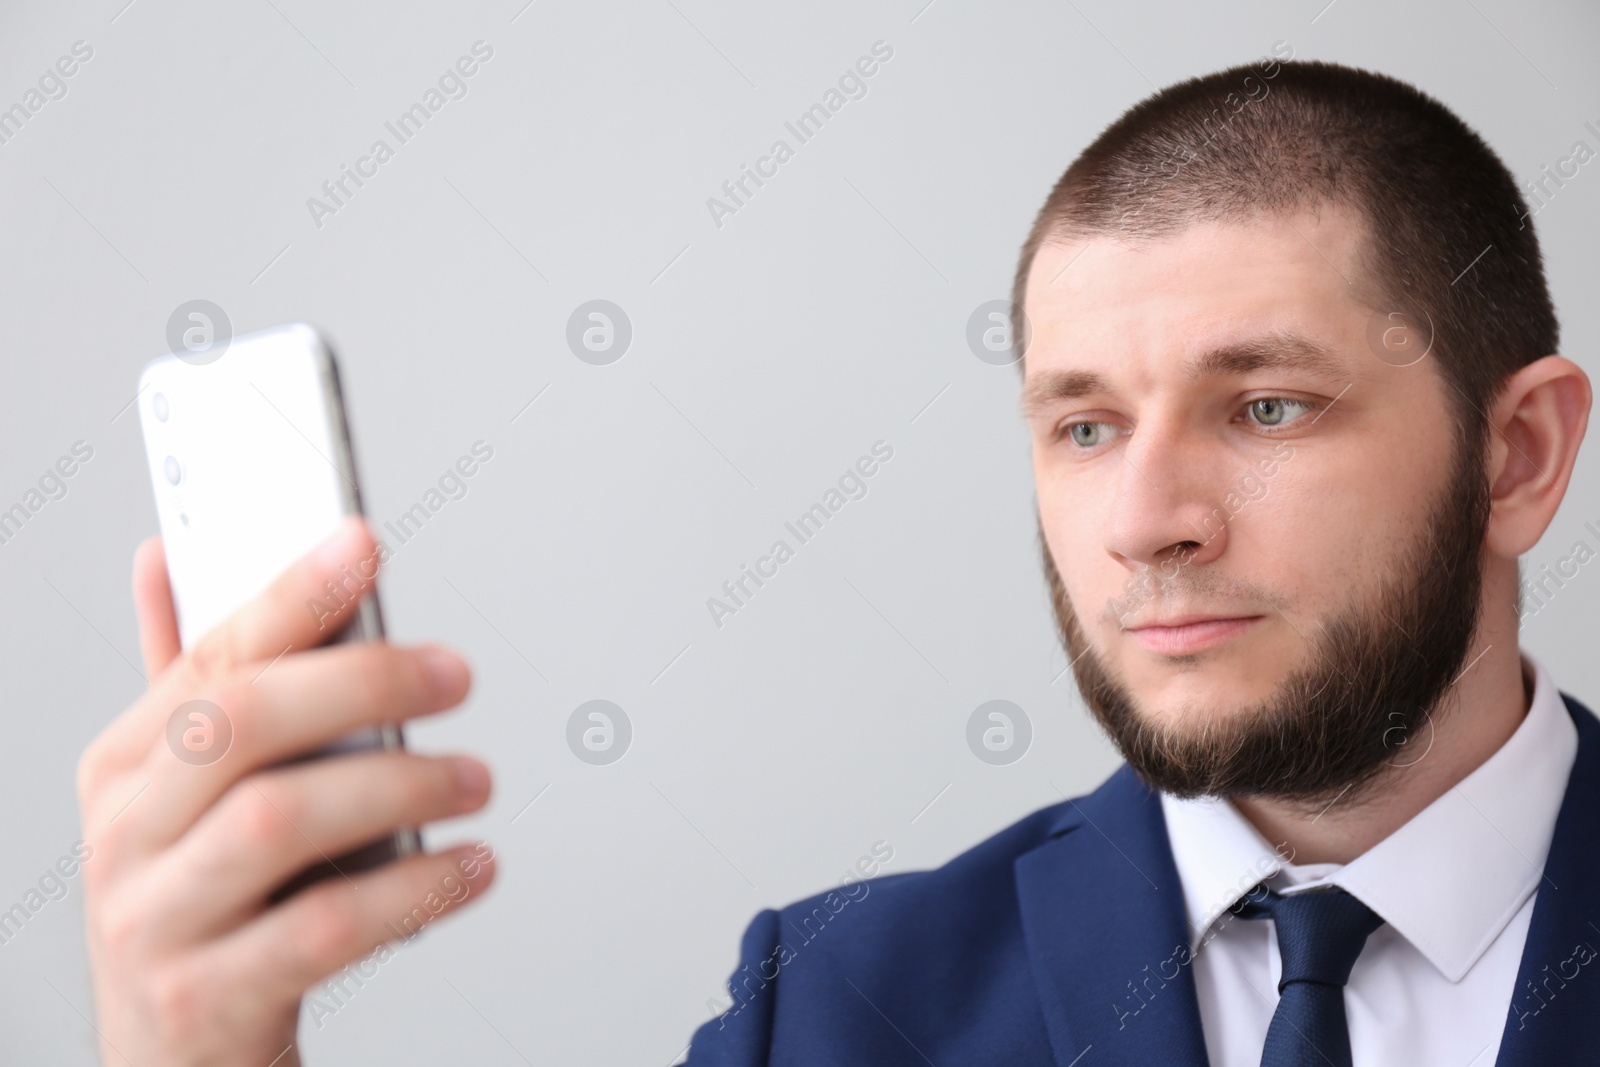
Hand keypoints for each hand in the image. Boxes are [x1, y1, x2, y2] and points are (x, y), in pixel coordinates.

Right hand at [77, 518, 495, 1065]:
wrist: (174, 1063)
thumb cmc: (203, 906)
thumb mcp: (181, 795)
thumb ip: (188, 680)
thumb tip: (168, 554)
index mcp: (123, 764)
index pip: (207, 655)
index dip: (288, 593)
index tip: (362, 542)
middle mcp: (125, 836)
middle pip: (240, 726)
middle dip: (361, 681)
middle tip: (455, 675)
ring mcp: (155, 922)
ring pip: (278, 821)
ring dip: (399, 785)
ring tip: (475, 779)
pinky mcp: (205, 1000)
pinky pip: (321, 929)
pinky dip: (412, 890)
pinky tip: (472, 866)